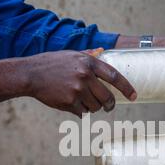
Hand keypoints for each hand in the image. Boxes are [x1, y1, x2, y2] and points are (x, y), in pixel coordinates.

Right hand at [0, 51, 136, 117]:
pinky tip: (71, 104)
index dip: (126, 88)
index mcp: (88, 62)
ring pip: (95, 107)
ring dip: (92, 107)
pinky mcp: (69, 103)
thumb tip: (102, 52)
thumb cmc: (52, 63)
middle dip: (109, 104)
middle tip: (108, 107)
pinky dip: (80, 112)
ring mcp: (77, 90)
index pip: (115, 77)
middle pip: (108, 97)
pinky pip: (83, 113)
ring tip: (81, 100)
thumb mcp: (72, 55)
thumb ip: (88, 55)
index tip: (133, 96)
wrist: (31, 74)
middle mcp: (85, 76)